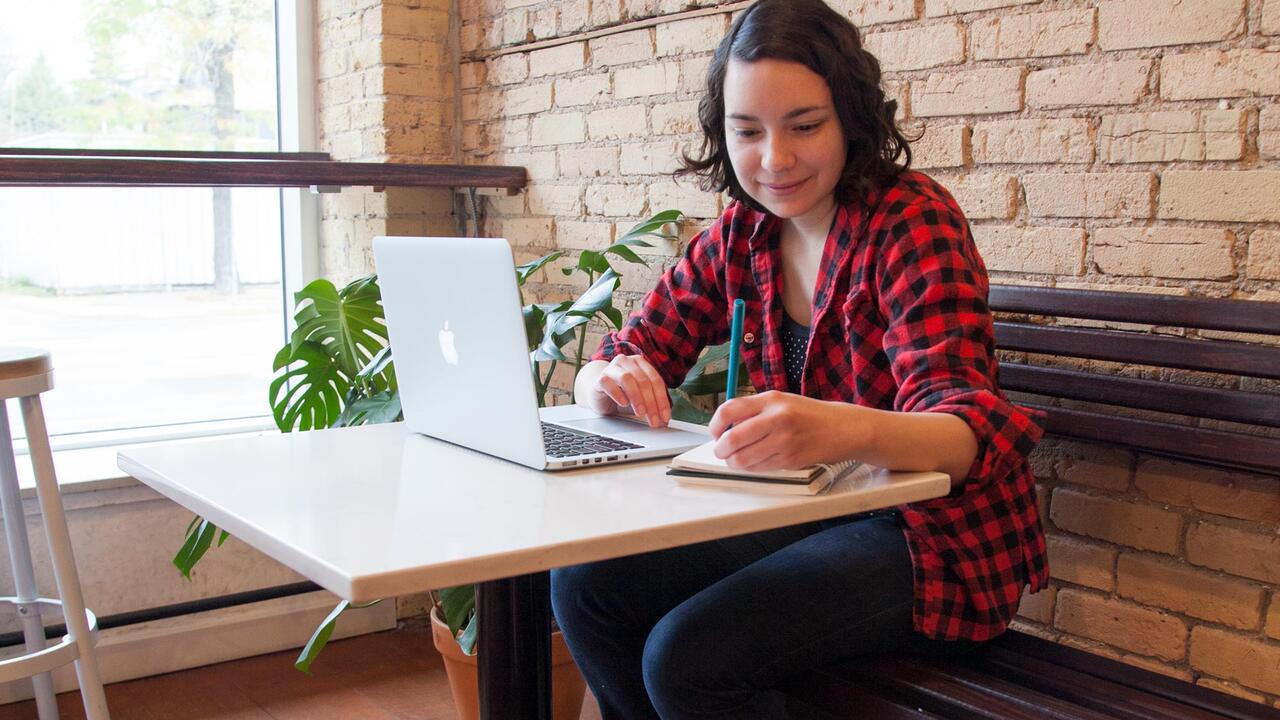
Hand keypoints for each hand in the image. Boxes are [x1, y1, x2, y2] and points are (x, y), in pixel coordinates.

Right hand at [592, 354, 670, 427]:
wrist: (599, 393)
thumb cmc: (623, 394)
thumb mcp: (641, 399)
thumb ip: (652, 405)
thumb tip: (664, 420)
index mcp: (640, 363)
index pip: (656, 380)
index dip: (662, 399)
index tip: (665, 417)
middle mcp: (627, 362)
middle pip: (643, 381)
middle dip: (651, 402)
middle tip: (654, 420)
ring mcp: (612, 368)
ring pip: (627, 379)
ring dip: (637, 398)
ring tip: (641, 412)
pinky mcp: (600, 378)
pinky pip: (609, 383)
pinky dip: (618, 394)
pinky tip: (624, 403)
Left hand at [708, 391, 855, 470]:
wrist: (842, 428)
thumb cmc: (809, 415)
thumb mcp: (781, 401)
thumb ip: (754, 410)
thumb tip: (724, 427)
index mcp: (771, 399)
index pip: (729, 410)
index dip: (714, 424)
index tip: (715, 432)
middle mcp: (777, 418)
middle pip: (732, 438)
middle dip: (720, 449)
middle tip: (720, 451)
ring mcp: (784, 440)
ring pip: (744, 459)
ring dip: (733, 462)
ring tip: (735, 459)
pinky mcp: (790, 459)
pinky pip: (760, 468)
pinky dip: (751, 468)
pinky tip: (754, 462)